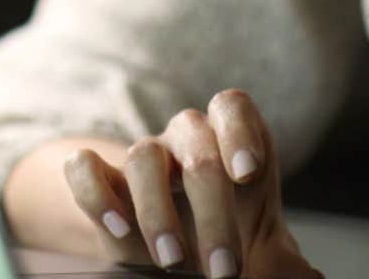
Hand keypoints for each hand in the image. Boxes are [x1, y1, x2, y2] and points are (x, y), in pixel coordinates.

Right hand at [61, 88, 322, 278]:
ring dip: (157, 210)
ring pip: (142, 155)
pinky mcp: (104, 182)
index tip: (247, 175)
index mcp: (231, 142)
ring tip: (172, 260)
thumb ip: (284, 262)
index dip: (239, 132)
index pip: (231, 106)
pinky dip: (96, 194)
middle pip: (196, 144)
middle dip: (212, 209)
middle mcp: (187, 140)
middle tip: (224, 268)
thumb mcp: (264, 252)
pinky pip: (85, 167)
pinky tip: (117, 229)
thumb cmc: (232, 243)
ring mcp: (144, 158)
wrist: (181, 254)